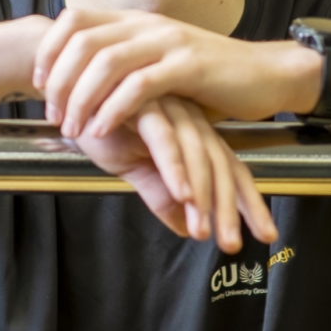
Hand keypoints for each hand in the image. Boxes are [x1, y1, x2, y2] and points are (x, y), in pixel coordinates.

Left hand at [35, 9, 318, 138]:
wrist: (266, 74)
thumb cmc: (210, 78)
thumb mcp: (159, 63)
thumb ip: (125, 65)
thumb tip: (79, 82)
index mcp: (135, 21)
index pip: (75, 20)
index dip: (49, 49)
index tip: (38, 83)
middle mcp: (147, 25)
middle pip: (82, 42)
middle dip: (58, 81)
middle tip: (53, 115)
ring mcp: (168, 42)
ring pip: (105, 63)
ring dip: (80, 98)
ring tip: (73, 128)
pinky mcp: (189, 66)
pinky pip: (139, 86)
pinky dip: (113, 109)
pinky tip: (103, 130)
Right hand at [71, 96, 276, 252]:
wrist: (64, 86)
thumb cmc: (99, 122)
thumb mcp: (133, 167)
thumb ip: (160, 194)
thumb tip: (187, 229)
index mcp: (191, 133)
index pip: (229, 169)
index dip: (248, 202)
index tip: (265, 235)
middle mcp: (187, 119)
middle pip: (221, 164)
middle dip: (230, 208)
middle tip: (233, 243)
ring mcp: (167, 108)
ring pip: (197, 154)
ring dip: (202, 195)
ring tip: (204, 230)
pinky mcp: (142, 102)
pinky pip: (163, 138)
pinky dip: (173, 167)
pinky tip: (181, 194)